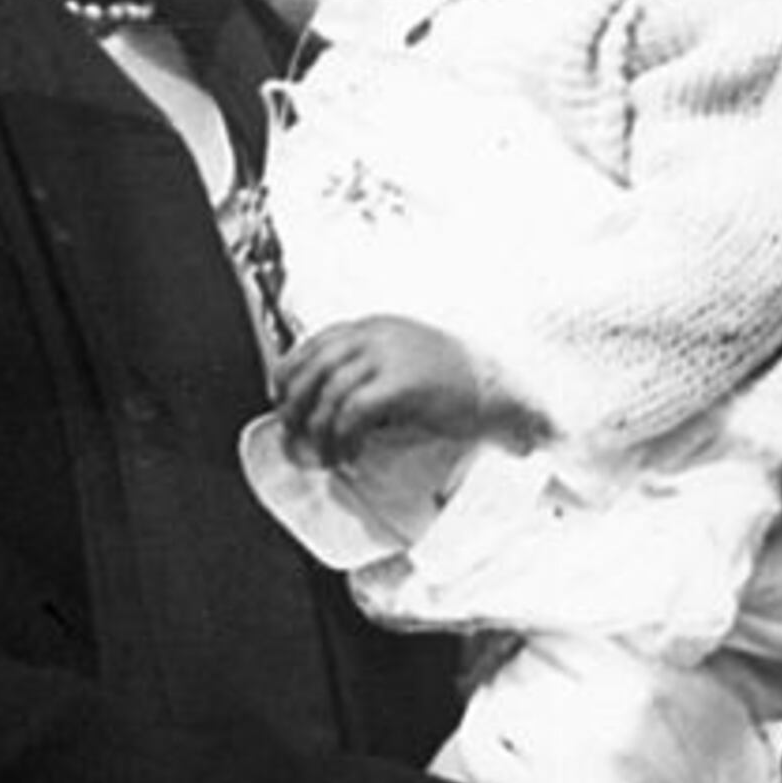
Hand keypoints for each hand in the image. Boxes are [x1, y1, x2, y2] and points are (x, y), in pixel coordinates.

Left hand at [272, 314, 537, 464]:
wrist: (500, 387)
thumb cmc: (457, 382)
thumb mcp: (407, 360)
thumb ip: (372, 367)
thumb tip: (331, 399)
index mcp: (374, 326)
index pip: (313, 344)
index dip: (288, 375)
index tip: (281, 402)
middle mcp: (375, 335)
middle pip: (312, 368)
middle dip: (294, 406)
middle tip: (295, 437)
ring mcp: (388, 356)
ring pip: (328, 394)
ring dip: (319, 432)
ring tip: (326, 456)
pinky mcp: (400, 383)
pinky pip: (352, 413)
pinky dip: (343, 438)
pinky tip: (350, 454)